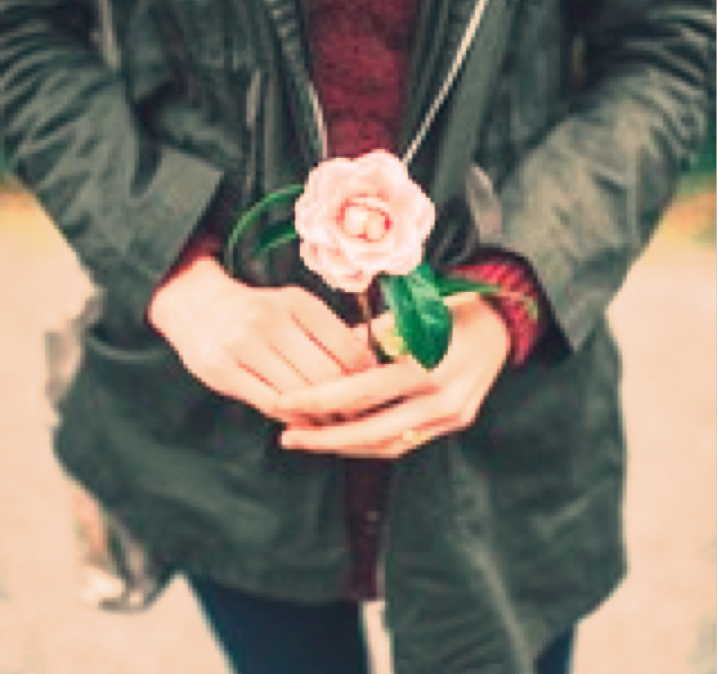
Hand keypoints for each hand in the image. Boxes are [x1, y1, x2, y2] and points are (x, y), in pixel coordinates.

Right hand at [148, 255, 375, 422]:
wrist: (196, 304)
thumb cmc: (258, 310)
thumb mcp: (295, 306)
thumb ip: (329, 332)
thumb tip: (372, 364)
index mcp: (297, 302)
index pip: (347, 348)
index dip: (366, 376)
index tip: (374, 388)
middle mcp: (271, 321)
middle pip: (325, 376)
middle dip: (348, 402)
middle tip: (359, 414)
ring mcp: (244, 347)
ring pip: (299, 395)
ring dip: (323, 415)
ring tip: (335, 422)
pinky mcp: (224, 373)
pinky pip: (270, 405)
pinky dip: (293, 418)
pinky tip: (304, 421)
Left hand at [279, 295, 510, 457]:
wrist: (502, 323)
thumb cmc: (448, 307)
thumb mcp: (407, 314)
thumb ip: (366, 343)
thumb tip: (320, 364)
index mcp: (428, 364)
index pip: (362, 392)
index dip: (319, 399)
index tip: (283, 402)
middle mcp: (443, 398)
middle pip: (372, 431)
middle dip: (324, 437)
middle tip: (287, 437)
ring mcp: (453, 416)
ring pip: (388, 445)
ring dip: (345, 446)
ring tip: (309, 440)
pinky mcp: (456, 423)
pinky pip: (406, 441)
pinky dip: (372, 442)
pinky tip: (344, 438)